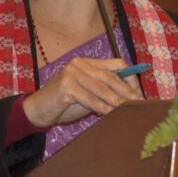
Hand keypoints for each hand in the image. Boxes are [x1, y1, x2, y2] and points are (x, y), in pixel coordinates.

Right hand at [22, 57, 142, 127]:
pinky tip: (109, 114)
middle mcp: (80, 64)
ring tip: (127, 110)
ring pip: (100, 87)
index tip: (140, 94)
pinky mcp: (65, 86)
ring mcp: (71, 73)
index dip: (130, 79)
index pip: (117, 65)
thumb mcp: (89, 94)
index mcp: (88, 62)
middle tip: (138, 104)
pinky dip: (101, 106)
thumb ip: (105, 91)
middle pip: (110, 76)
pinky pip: (88, 98)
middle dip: (126, 92)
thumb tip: (132, 96)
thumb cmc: (65, 103)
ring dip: (116, 101)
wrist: (38, 110)